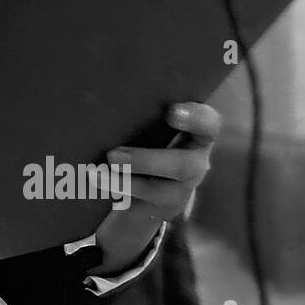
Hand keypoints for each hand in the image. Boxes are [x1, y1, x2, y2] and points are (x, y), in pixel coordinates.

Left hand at [94, 102, 219, 273]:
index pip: (209, 125)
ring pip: (160, 191)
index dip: (195, 118)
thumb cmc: (148, 142)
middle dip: (147, 161)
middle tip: (113, 155)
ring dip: (125, 182)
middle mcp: (195, 163)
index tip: (171, 112)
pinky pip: (141, 205)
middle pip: (184, 165)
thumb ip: (144, 117)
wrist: (147, 192)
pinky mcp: (161, 208)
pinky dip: (115, 192)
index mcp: (197, 136)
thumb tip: (103, 96)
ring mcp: (180, 190)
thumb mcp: (154, 128)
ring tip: (96, 174)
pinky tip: (95, 182)